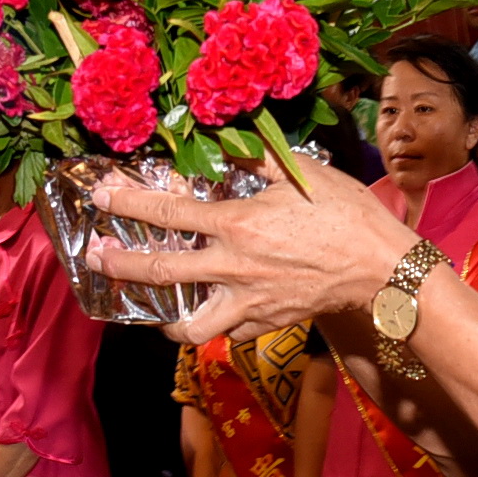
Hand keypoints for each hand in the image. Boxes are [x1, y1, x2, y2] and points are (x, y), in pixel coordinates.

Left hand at [86, 165, 415, 344]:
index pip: (166, 214)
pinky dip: (214, 327)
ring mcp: (247, 302)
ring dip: (161, 317)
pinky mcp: (266, 325)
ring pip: (187, 325)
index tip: (101, 197)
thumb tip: (230, 141)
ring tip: (148, 310)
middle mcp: (232, 267)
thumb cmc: (345, 215)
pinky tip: (211, 314)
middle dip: (120, 265)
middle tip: (97, 258)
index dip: (127, 204)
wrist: (381, 268)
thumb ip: (258, 159)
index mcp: (236, 224)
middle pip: (159, 272)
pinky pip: (227, 334)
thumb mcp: (302, 173)